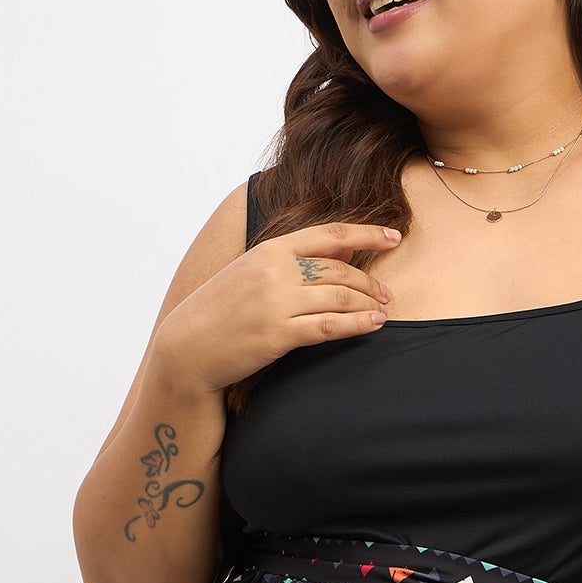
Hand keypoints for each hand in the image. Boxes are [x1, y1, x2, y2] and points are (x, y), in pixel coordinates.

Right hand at [154, 221, 398, 395]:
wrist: (187, 348)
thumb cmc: (221, 311)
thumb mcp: (252, 273)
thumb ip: (291, 262)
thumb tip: (340, 255)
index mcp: (270, 250)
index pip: (329, 234)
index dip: (367, 234)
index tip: (394, 237)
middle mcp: (276, 271)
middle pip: (340, 271)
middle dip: (370, 282)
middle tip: (386, 294)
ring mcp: (277, 302)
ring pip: (340, 298)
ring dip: (368, 304)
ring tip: (383, 311)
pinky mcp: (279, 334)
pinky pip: (330, 326)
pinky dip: (358, 324)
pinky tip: (373, 325)